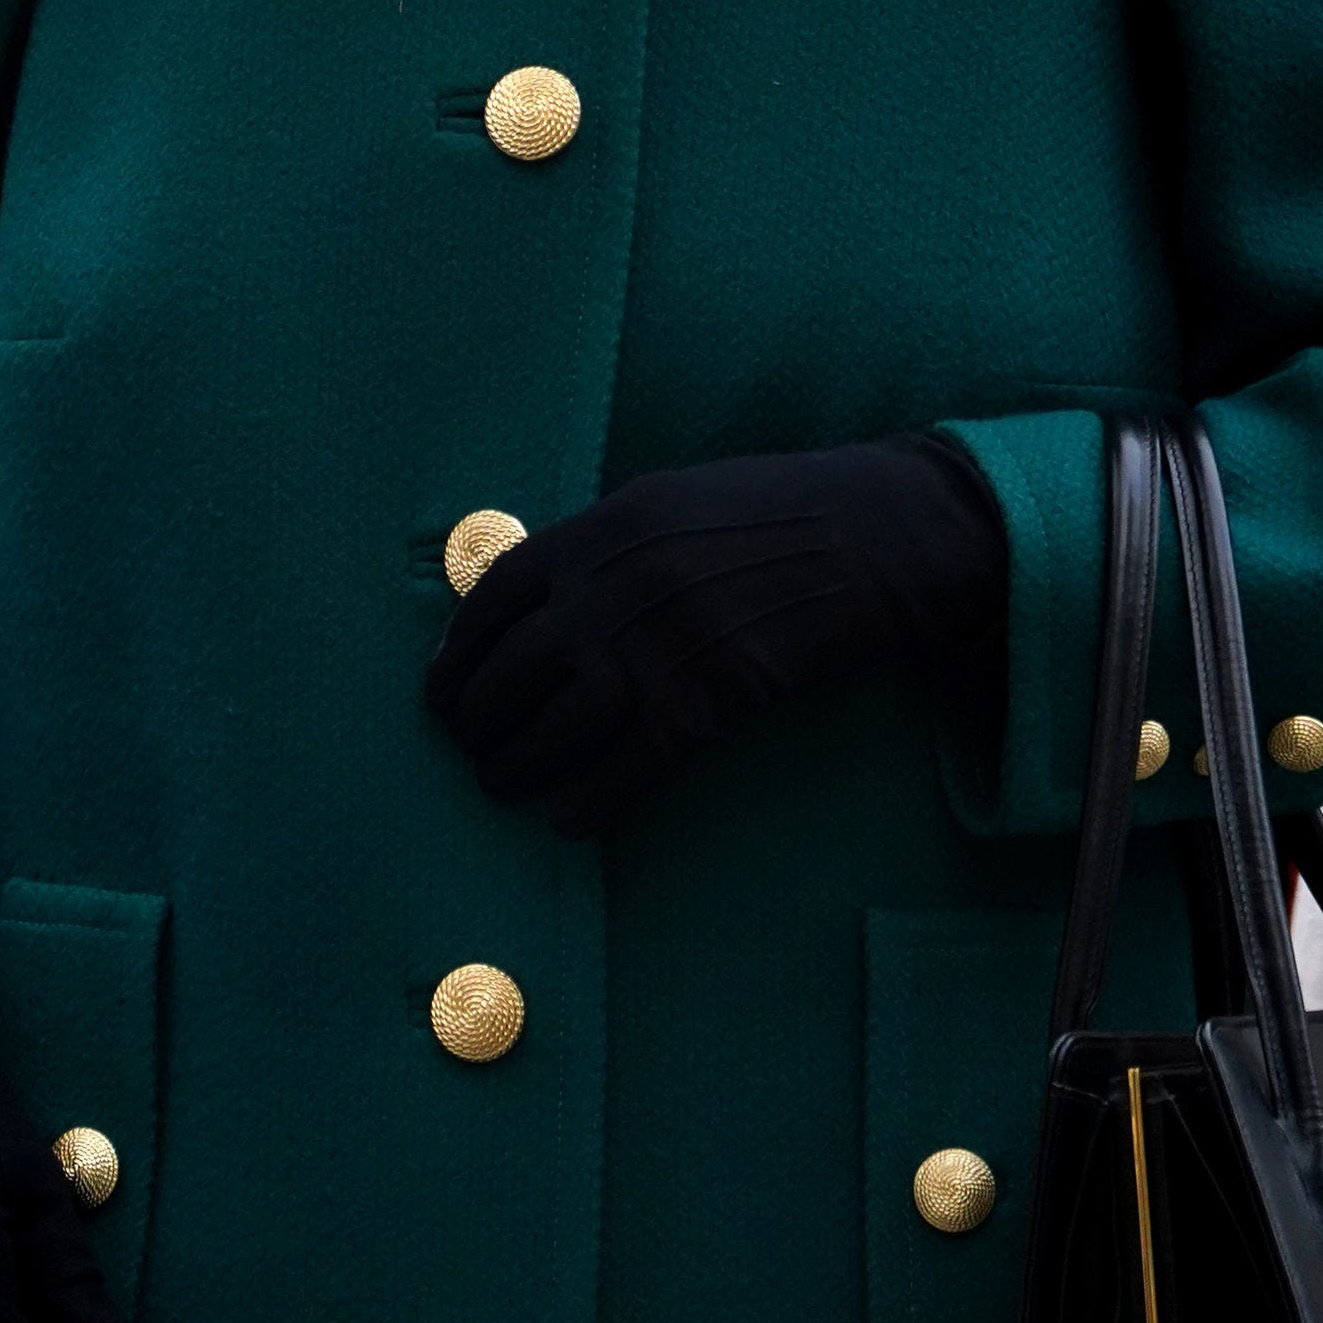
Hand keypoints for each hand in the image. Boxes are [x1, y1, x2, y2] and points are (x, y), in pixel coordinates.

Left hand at [425, 435, 1004, 834]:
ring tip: (504, 787)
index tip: (440, 685)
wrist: (882, 533)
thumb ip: (609, 546)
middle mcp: (618, 582)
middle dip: (477, 720)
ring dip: (518, 768)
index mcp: (606, 525)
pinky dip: (589, 803)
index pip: (496, 595)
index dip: (457, 650)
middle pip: (513, 669)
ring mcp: (661, 642)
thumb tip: (549, 600)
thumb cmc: (786, 511)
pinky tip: (569, 822)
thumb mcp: (677, 500)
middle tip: (469, 749)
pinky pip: (627, 768)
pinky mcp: (710, 698)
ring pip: (556, 726)